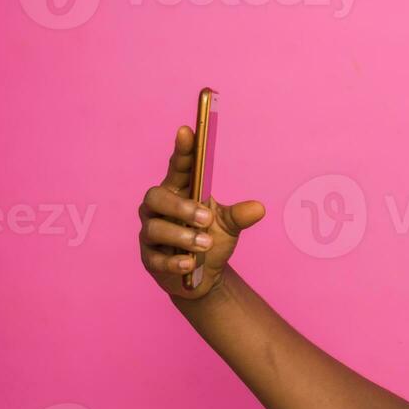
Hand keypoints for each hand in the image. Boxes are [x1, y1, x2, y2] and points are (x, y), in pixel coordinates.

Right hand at [138, 125, 265, 299]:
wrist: (203, 277)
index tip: (186, 131)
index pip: (176, 168)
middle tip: (206, 218)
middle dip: (180, 206)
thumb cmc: (211, 241)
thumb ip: (240, 215)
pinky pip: (155, 258)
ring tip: (205, 244)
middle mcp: (158, 209)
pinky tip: (189, 264)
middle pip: (156, 196)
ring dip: (182, 236)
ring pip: (155, 228)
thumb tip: (259, 208)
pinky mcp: (149, 259)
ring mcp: (151, 233)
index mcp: (178, 192)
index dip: (181, 150)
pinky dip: (174, 261)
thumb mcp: (229, 226)